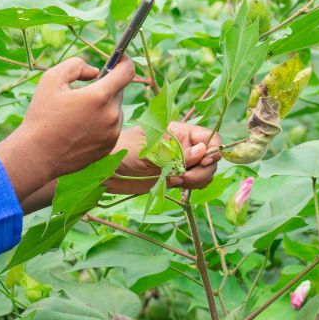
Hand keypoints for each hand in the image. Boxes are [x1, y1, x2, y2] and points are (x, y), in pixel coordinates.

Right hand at [0, 55, 134, 198]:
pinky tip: (80, 128)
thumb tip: (95, 71)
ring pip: (115, 109)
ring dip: (103, 106)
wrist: (37, 155)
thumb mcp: (52, 79)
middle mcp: (111, 115)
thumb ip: (76, 65)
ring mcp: (112, 133)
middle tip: (83, 93)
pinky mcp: (109, 147)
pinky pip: (112, 127)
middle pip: (119, 91)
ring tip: (78, 114)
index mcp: (100, 96)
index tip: (119, 59)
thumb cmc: (42, 115)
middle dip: (105, 87)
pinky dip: (102, 122)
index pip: (127, 72)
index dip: (125, 61)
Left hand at [104, 122, 222, 194]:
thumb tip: (203, 151)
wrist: (107, 169)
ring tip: (178, 181)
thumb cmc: (125, 150)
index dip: (212, 150)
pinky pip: (194, 183)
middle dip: (203, 169)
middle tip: (184, 177)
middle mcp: (184, 147)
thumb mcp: (152, 150)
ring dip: (198, 179)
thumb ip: (178, 152)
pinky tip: (176, 185)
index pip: (210, 137)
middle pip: (211, 158)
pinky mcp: (175, 178)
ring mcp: (181, 163)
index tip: (202, 161)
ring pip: (205, 172)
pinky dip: (192, 186)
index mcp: (181, 132)